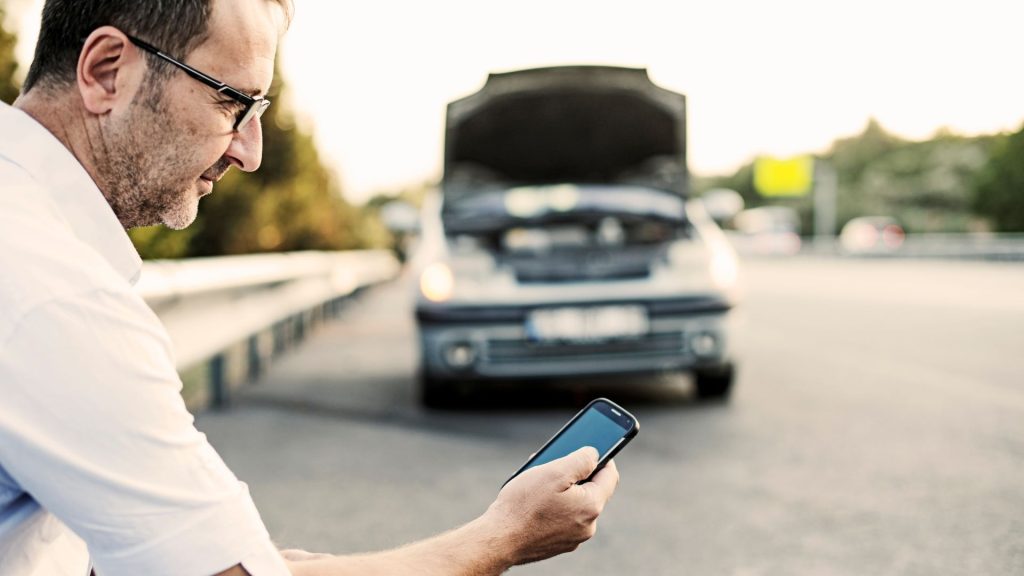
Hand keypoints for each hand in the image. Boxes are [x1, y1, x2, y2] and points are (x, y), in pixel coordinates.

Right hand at [484, 446, 619, 564]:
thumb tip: (594, 454)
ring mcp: (573, 537)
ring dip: (562, 489)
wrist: (499, 540)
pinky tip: (535, 499)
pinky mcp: (559, 543)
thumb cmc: (524, 505)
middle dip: (575, 474)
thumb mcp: (554, 472)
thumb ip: (580, 460)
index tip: (590, 449)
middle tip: (555, 463)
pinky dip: (554, 505)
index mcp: (591, 506)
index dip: (602, 458)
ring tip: (539, 480)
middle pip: (591, 489)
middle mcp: (588, 525)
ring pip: (575, 503)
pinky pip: (563, 517)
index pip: (610, 476)